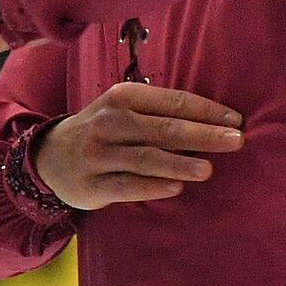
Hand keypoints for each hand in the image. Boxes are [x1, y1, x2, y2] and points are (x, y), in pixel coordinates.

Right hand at [34, 83, 244, 209]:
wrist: (50, 156)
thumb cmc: (104, 129)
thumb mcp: (124, 110)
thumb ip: (161, 113)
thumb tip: (215, 122)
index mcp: (123, 96)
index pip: (173, 102)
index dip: (207, 110)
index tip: (236, 120)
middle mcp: (109, 122)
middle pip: (164, 128)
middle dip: (203, 134)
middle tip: (236, 141)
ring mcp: (98, 154)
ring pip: (146, 158)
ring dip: (180, 163)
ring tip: (208, 168)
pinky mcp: (91, 185)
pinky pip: (127, 186)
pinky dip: (152, 187)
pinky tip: (176, 188)